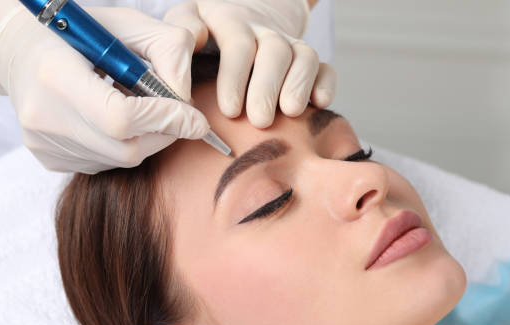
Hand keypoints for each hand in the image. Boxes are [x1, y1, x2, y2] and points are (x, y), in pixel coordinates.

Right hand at [0, 2, 209, 173]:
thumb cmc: (81, 32)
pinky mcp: (50, 159)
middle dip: (164, 134)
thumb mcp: (128, 23)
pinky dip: (124, 145)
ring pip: (121, 160)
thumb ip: (167, 50)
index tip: (196, 119)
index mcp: (56, 76)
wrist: (23, 51)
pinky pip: (106, 164)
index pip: (121, 119)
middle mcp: (45, 117)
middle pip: (126, 149)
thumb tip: (187, 101)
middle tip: (176, 114)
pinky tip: (116, 120)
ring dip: (147, 139)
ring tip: (140, 108)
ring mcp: (45, 144)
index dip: (165, 120)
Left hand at [164, 0, 336, 127]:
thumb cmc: (206, 33)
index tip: (230, 110)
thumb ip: (183, 32)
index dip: (236, 77)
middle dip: (268, 87)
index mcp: (233, 23)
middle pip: (275, 51)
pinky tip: (319, 104)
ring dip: (299, 85)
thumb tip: (195, 41)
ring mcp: (290, 46)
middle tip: (260, 121)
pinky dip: (326, 84)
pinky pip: (325, 68)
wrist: (239, 17)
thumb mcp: (187, 22)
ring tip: (290, 112)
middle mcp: (266, 33)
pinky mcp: (307, 63)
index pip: (239, 45)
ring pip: (304, 56)